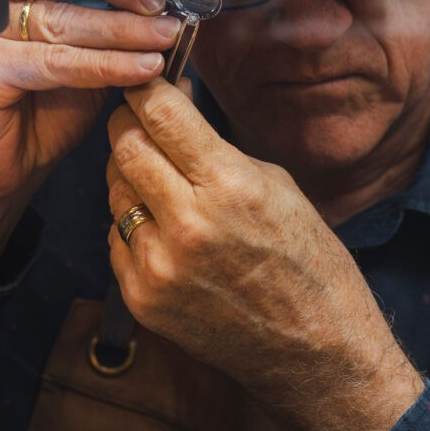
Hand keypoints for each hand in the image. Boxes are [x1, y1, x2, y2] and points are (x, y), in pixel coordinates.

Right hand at [0, 0, 177, 296]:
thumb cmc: (40, 115)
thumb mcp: (90, 60)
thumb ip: (116, 29)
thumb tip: (169, 9)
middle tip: (163, 3)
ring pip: (61, 16)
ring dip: (123, 27)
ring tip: (166, 37)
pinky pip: (53, 61)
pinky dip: (104, 65)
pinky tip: (141, 70)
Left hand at [107, 79, 424, 430]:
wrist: (315, 349)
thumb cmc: (307, 260)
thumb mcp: (274, 184)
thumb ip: (215, 148)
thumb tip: (172, 109)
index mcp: (228, 185)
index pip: (159, 113)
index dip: (146, 89)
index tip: (144, 81)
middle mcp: (186, 223)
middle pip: (124, 146)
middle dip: (128, 124)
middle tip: (142, 120)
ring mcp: (158, 266)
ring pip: (113, 191)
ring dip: (130, 175)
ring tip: (162, 180)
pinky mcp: (142, 299)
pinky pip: (116, 237)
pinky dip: (133, 223)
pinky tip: (165, 227)